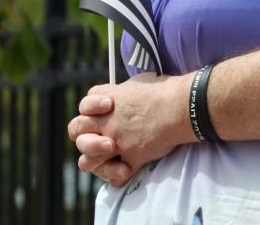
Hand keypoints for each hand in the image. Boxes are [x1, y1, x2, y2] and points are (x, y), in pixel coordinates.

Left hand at [68, 73, 193, 185]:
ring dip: (96, 161)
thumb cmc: (165, 90)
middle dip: (84, 134)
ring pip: (87, 160)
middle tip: (102, 137)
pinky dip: (119, 176)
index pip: (85, 103)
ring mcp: (117, 142)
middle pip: (76, 130)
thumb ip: (123, 91)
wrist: (183, 107)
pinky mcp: (131, 158)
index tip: (108, 106)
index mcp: (108, 100)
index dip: (92, 107)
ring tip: (111, 156)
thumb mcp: (138, 82)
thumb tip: (122, 95)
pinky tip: (126, 171)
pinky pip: (116, 177)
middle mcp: (107, 122)